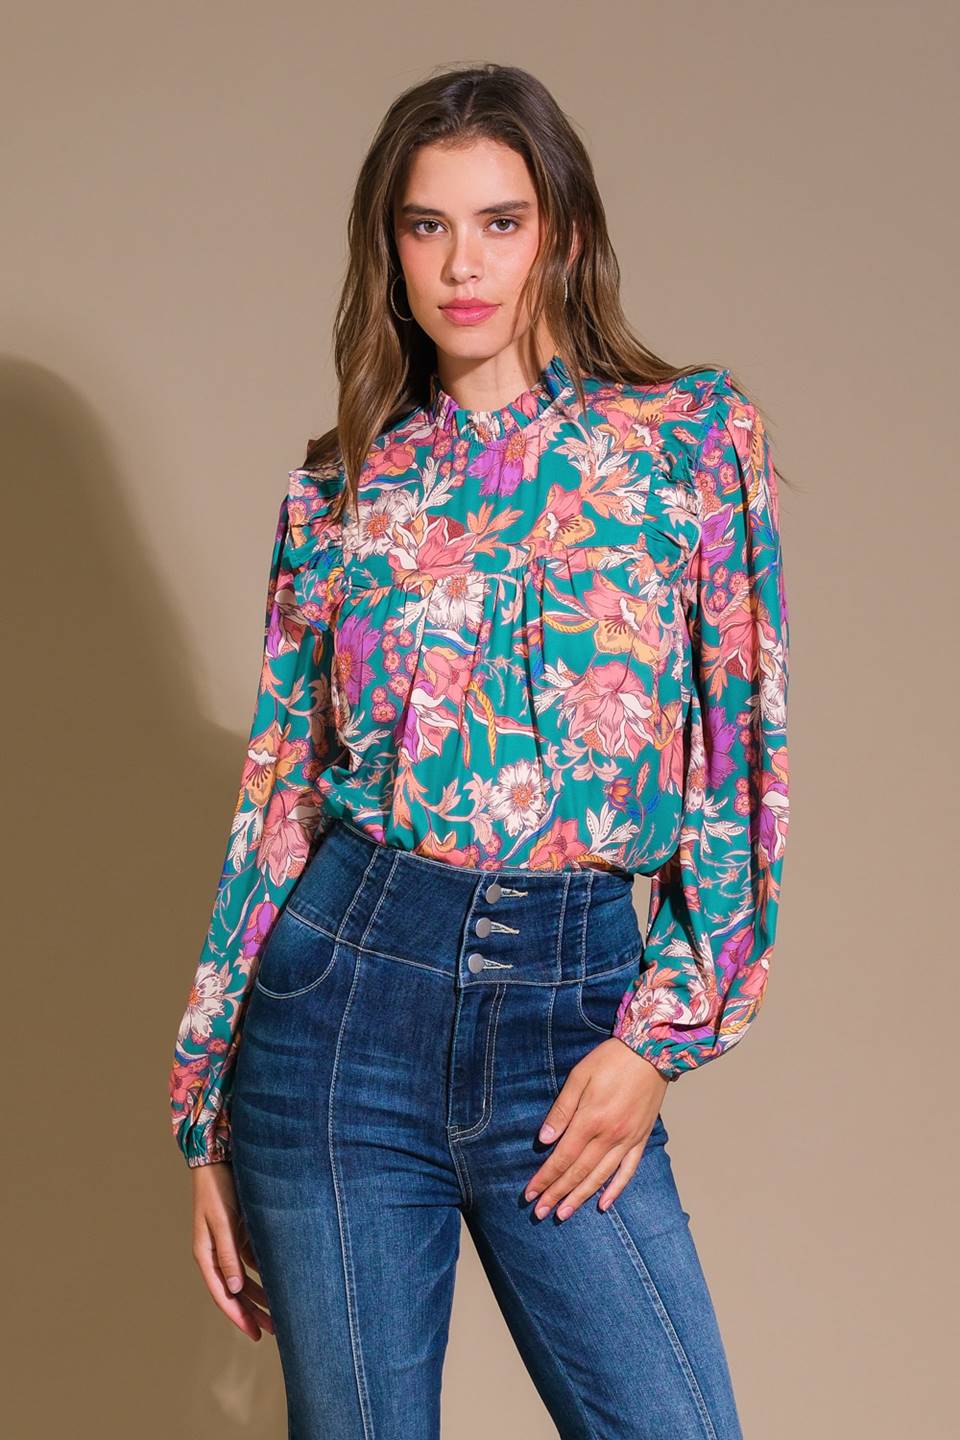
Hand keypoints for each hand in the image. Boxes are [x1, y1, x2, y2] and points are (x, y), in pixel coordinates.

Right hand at [191, 1160, 274, 1339]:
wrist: (220, 1158)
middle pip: (235, 1292)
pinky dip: (265, 1274)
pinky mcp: (240, 1233)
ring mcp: (229, 1244)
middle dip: (252, 1312)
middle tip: (273, 1332)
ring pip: (245, 1279)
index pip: (223, 1294)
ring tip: (280, 1315)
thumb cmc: (218, 1189)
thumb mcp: (223, 1222)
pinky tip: (281, 1284)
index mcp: (206, 1254)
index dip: (239, 1316)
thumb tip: (234, 1290)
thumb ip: (228, 1255)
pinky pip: (253, 1261)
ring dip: (260, 1296)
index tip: (254, 1334)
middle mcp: (217, 1254)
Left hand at [524, 1038, 668, 1220]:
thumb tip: (544, 1140)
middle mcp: (609, 1135)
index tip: (530, 1194)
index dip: (545, 1178)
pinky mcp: (641, 1139)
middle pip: (578, 1172)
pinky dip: (615, 1190)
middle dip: (557, 1194)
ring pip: (600, 1177)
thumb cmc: (611, 1060)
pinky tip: (603, 1204)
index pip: (562, 1157)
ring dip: (579, 1197)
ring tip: (562, 1214)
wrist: (652, 1052)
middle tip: (539, 1213)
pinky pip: (627, 1171)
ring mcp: (627, 1140)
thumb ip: (562, 1109)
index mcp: (591, 1119)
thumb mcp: (579, 1077)